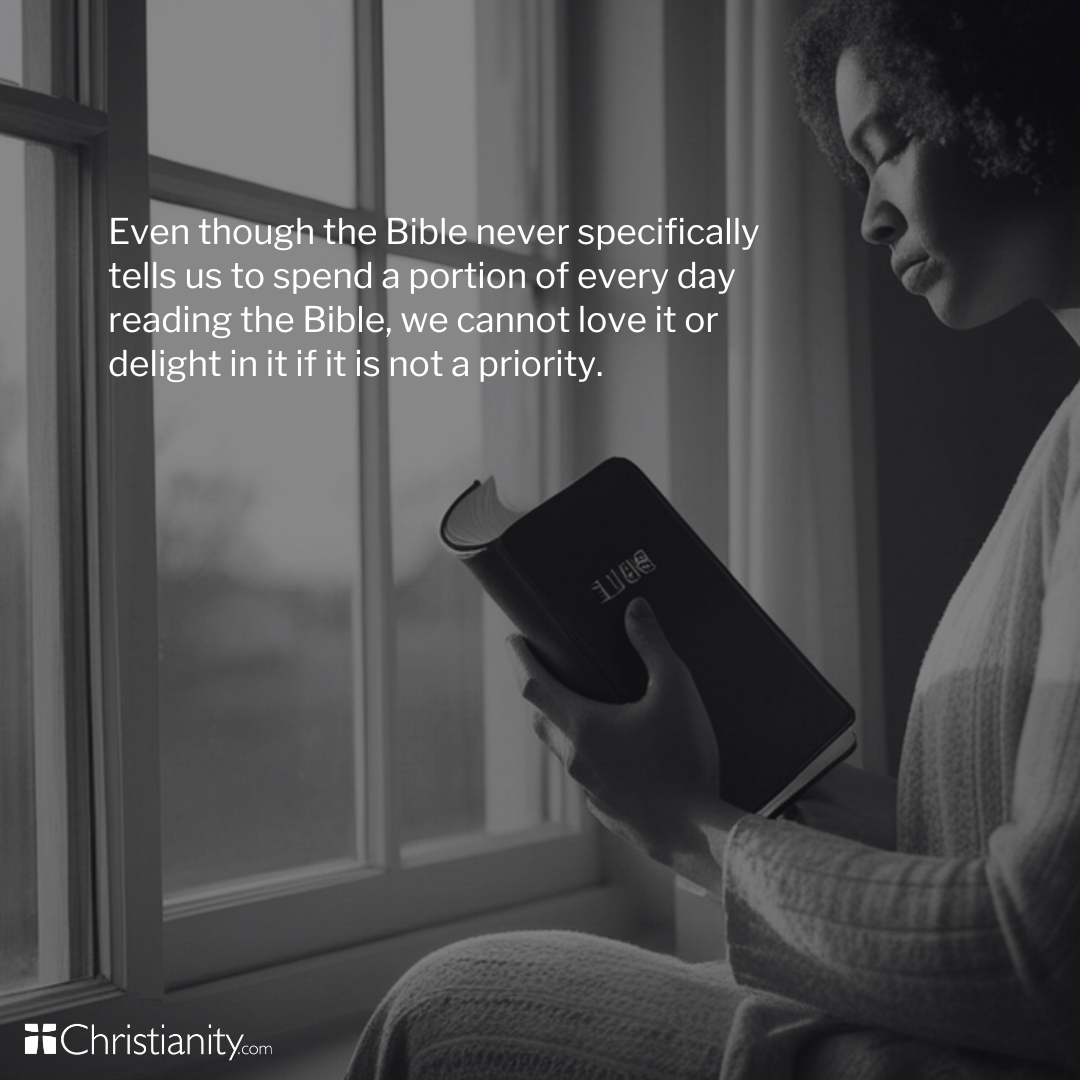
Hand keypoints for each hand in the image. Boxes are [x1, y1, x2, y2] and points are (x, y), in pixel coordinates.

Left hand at [508, 596, 738, 870]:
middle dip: (537, 689)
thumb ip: (653, 646)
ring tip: (583, 705)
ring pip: (562, 748)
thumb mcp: (675, 691)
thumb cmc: (683, 759)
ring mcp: (588, 789)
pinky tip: (616, 751)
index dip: (519, 657)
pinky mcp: (607, 809)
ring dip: (562, 723)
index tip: (513, 638)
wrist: (695, 834)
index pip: (532, 684)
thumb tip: (635, 608)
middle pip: (540, 717)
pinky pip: (587, 774)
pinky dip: (589, 754)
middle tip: (544, 667)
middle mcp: (575, 758)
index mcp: (581, 726)